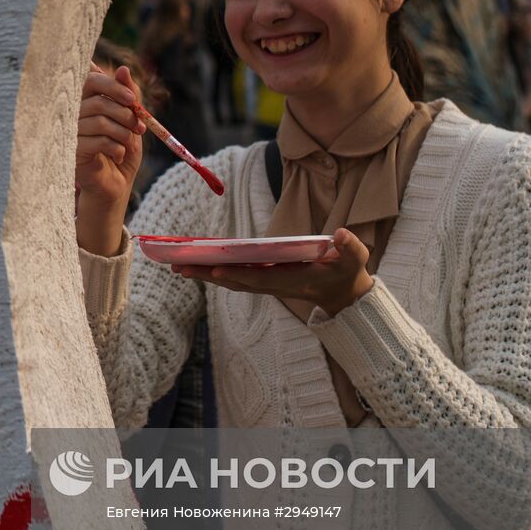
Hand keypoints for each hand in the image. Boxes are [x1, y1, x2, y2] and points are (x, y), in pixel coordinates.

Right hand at [76, 65, 145, 254]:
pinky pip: (97, 141)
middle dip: (125, 114)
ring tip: (129, 144)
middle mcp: (72, 115)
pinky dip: (116, 148)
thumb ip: (128, 95)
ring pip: (100, 122)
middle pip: (97, 101)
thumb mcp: (130, 120)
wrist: (116, 185)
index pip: (91, 80)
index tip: (133, 100)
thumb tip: (122, 69)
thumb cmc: (121, 150)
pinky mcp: (72, 153)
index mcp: (85, 102)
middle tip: (139, 127)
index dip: (114, 86)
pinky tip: (119, 155)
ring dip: (123, 133)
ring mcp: (70, 133)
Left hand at [171, 228, 373, 317]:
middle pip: (234, 281)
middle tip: (177, 267)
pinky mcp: (262, 279)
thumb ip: (350, 248)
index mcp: (290, 281)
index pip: (259, 278)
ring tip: (176, 265)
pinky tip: (195, 264)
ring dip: (204, 273)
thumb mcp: (354, 259)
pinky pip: (233, 275)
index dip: (238, 274)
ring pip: (230, 280)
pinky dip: (214, 271)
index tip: (216, 270)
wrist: (342, 294)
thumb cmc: (347, 273)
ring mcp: (265, 284)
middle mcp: (272, 285)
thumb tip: (342, 234)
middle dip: (207, 274)